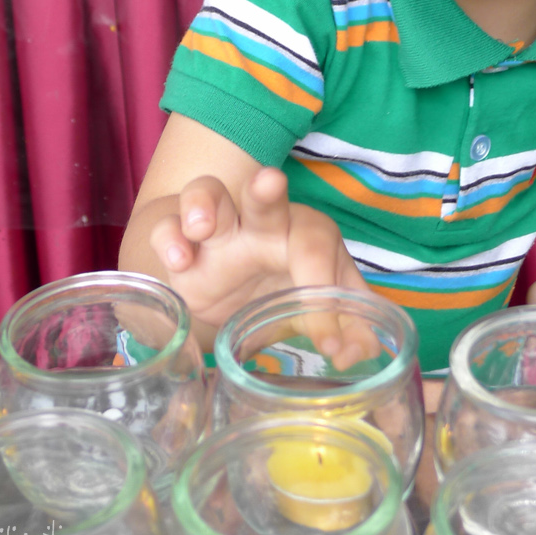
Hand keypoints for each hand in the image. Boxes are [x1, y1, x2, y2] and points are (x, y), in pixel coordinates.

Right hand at [149, 169, 373, 364]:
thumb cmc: (282, 286)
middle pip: (264, 196)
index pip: (317, 249)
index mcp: (302, 233)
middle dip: (266, 189)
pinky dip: (170, 238)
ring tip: (203, 226)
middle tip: (271, 181)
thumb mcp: (315, 305)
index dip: (325, 294)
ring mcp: (218, 230)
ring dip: (204, 203)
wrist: (224, 285)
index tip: (330, 345)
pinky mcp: (180, 244)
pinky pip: (168, 227)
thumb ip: (347, 325)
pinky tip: (178, 260)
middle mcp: (260, 223)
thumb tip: (367, 354)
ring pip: (208, 194)